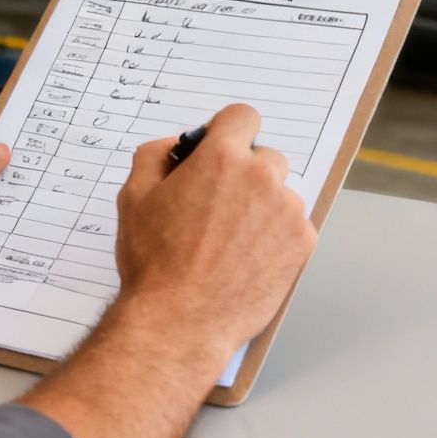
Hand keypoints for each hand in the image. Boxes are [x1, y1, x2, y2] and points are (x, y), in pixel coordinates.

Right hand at [111, 104, 316, 358]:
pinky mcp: (302, 243)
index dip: (228, 131)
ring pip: (281, 193)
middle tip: (219, 206)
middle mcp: (261, 177)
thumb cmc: (155, 263)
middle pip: (265, 157)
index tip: (220, 150)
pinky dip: (276, 237)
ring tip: (231, 241)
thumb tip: (174, 144)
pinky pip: (294, 226)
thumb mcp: (134, 197)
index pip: (242, 116)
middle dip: (246, 173)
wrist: (180, 321)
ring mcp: (287, 211)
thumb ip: (154, 155)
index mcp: (221, 157)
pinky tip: (248, 258)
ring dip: (262, 207)